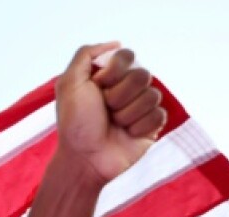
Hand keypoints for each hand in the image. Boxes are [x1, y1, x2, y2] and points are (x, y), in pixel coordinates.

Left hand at [55, 43, 166, 184]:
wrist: (84, 159)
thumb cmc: (75, 124)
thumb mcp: (69, 84)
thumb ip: (85, 55)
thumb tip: (115, 44)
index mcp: (110, 77)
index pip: (127, 56)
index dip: (113, 72)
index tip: (98, 86)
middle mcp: (128, 89)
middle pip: (142, 75)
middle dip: (119, 96)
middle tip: (105, 110)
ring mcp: (142, 106)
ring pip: (152, 95)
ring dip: (127, 114)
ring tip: (114, 125)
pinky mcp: (152, 125)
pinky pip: (159, 114)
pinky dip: (139, 127)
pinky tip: (126, 135)